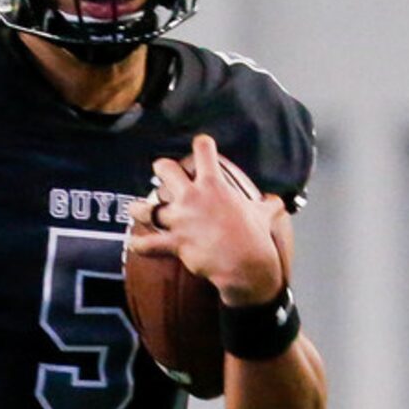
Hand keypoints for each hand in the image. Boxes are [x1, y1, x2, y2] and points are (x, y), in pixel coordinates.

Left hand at [133, 134, 285, 304]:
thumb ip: (266, 204)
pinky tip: (133, 242)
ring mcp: (180, 219)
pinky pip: (148, 244)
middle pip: (165, 169)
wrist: (245, 263)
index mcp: (215, 184)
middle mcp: (193, 196)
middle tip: (161, 174)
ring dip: (139, 208)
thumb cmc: (256, 237)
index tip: (199, 145)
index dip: (200, 145)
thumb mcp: (266, 213)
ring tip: (135, 208)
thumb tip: (275, 202)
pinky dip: (138, 244)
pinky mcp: (175, 242)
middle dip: (161, 169)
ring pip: (147, 208)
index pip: (203, 150)